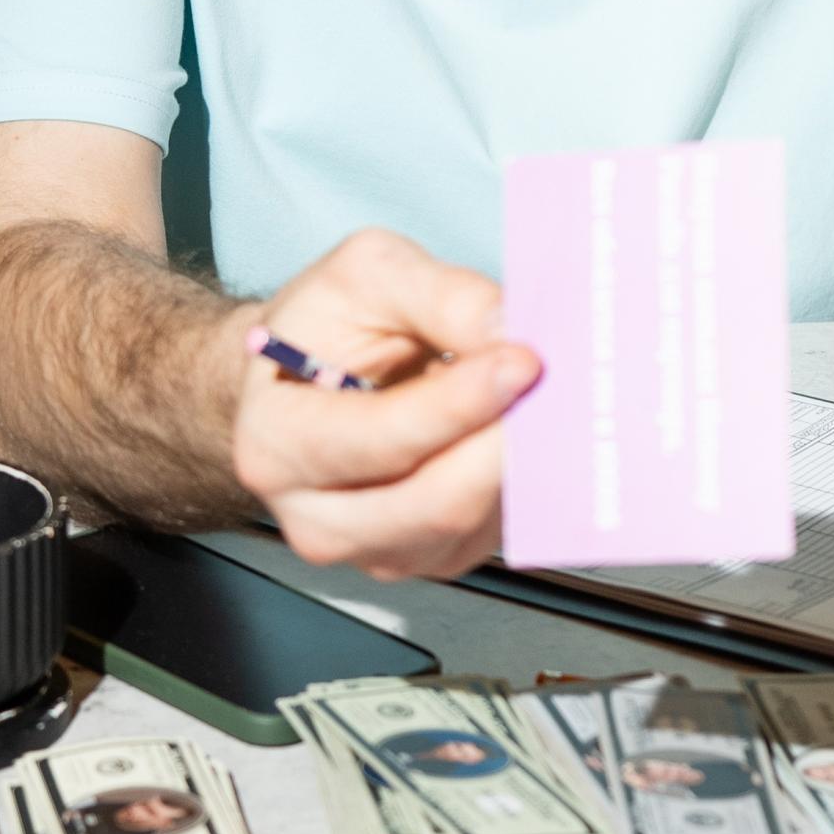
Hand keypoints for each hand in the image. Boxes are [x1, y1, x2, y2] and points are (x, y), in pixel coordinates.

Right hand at [225, 229, 540, 581]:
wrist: (301, 380)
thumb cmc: (322, 328)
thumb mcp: (365, 275)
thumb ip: (439, 295)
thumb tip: (510, 327)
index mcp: (277, 442)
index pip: (382, 439)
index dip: (460, 402)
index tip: (523, 360)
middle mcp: (316, 516)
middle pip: (436, 502)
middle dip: (505, 441)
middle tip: (557, 384)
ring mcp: (376, 548)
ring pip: (472, 523)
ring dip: (521, 462)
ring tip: (549, 400)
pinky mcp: (429, 558)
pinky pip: (492, 532)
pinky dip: (522, 482)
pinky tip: (529, 431)